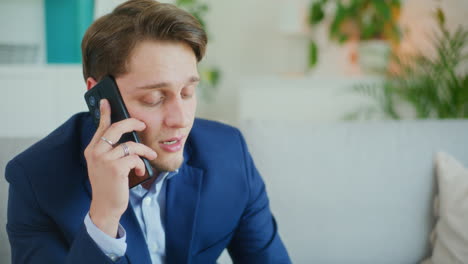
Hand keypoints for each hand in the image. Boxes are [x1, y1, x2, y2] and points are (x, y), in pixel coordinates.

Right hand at [84, 99, 156, 236]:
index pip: (100, 127)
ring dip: (144, 150)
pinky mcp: (116, 168)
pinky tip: (140, 170)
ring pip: (131, 145)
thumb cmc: (109, 185)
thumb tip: (126, 136)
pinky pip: (135, 158)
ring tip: (150, 156)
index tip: (107, 101)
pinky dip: (141, 164)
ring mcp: (105, 160)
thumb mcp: (104, 165)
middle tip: (142, 125)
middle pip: (117, 128)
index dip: (105, 113)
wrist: (105, 207)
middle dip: (133, 123)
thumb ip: (110, 150)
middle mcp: (95, 152)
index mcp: (92, 150)